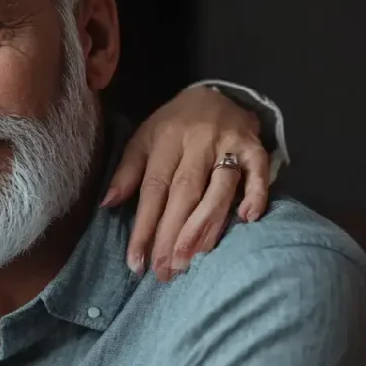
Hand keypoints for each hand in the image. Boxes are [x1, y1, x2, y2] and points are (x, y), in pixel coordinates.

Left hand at [101, 86, 269, 281]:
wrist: (216, 94)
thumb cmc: (173, 126)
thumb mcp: (144, 140)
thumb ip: (128, 172)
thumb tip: (107, 204)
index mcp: (165, 141)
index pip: (153, 189)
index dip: (144, 227)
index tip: (136, 261)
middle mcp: (197, 143)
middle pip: (184, 193)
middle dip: (173, 235)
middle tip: (165, 271)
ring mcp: (228, 144)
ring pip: (218, 188)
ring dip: (206, 226)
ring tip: (192, 259)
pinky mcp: (255, 146)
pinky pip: (258, 171)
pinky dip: (255, 193)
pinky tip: (247, 219)